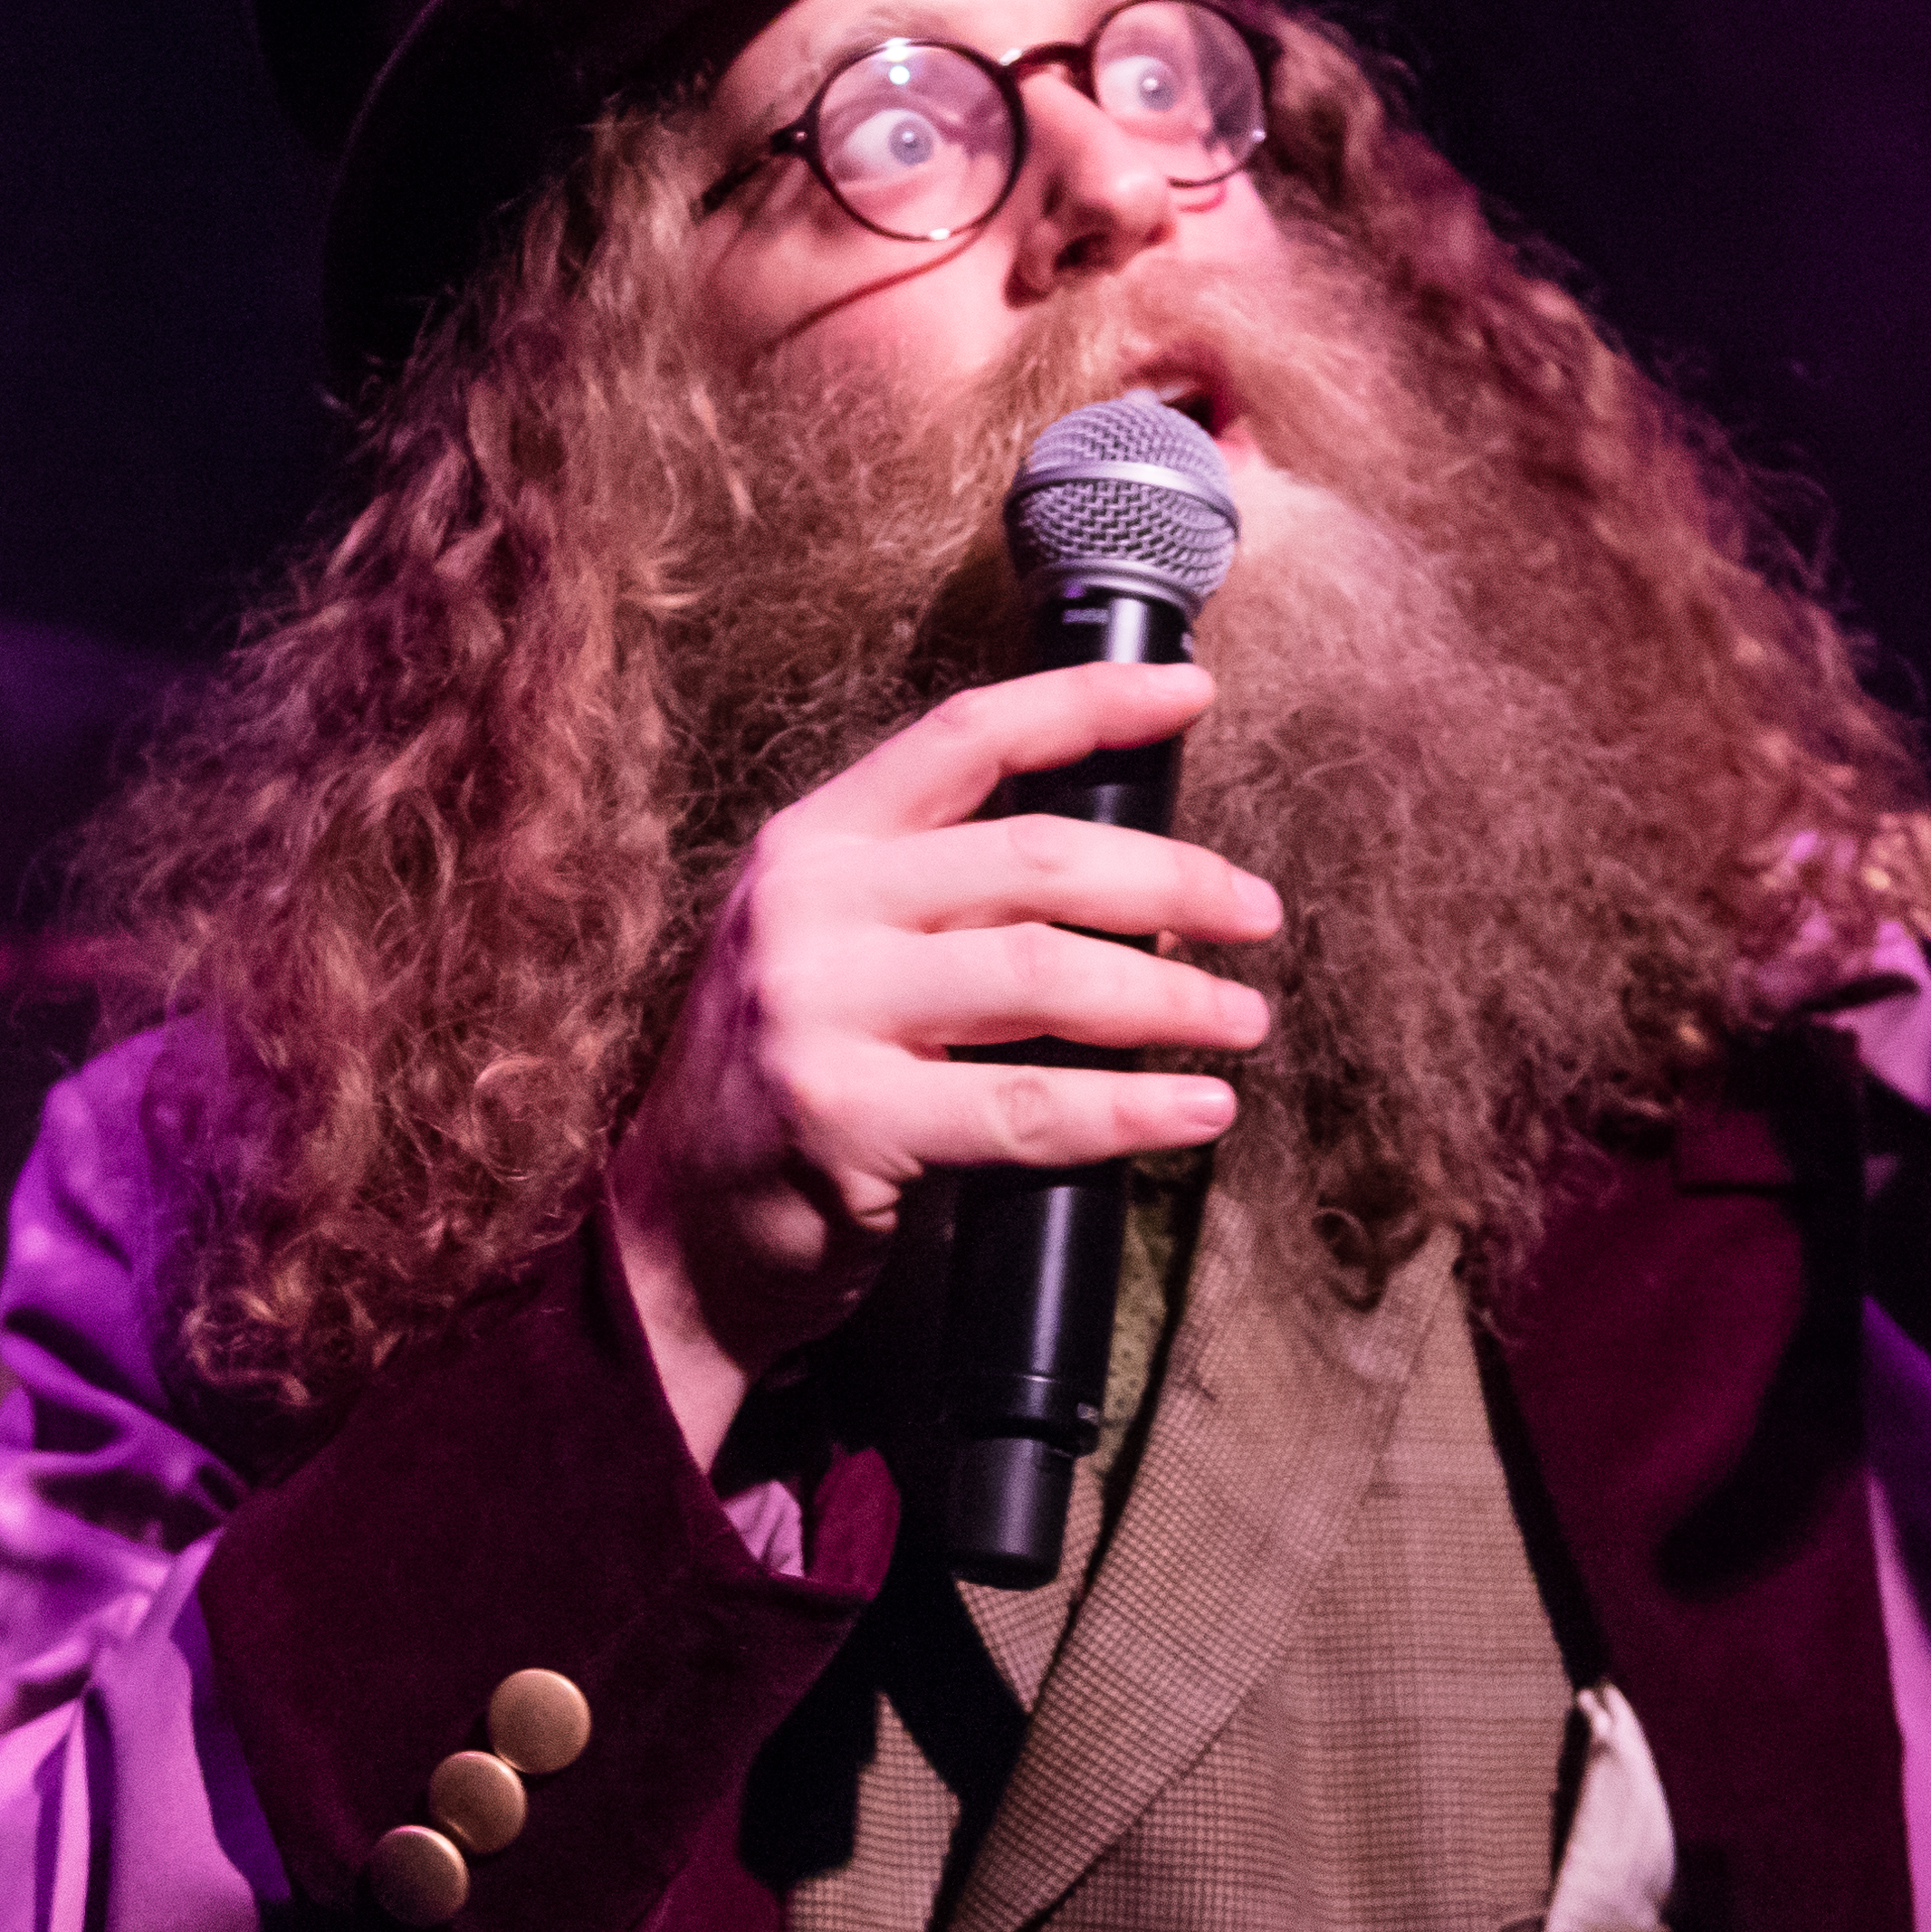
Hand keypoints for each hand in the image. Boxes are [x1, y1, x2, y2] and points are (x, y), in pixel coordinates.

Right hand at [601, 665, 1278, 1469]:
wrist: (673, 1237)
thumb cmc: (787, 1086)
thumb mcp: (834, 951)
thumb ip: (946, 902)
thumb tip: (1140, 890)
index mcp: (812, 844)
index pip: (966, 736)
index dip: (1087, 704)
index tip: (1190, 694)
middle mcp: (807, 909)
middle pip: (1034, 859)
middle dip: (1174, 880)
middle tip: (1257, 916)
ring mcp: (819, 1012)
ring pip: (1046, 977)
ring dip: (1171, 998)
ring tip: (1242, 1021)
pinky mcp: (845, 1120)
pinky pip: (1029, 1106)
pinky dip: (1133, 1110)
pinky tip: (1195, 1109)